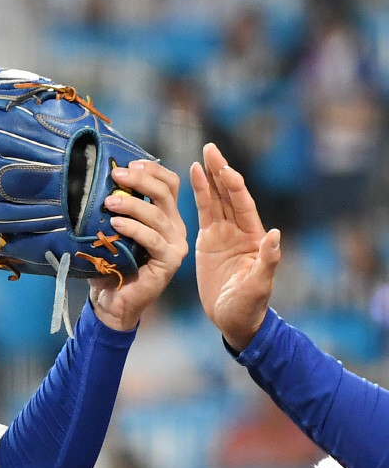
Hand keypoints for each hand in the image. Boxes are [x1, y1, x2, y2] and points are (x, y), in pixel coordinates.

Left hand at [88, 160, 188, 331]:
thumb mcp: (111, 232)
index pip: (168, 184)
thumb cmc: (109, 265)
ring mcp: (174, 245)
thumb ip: (113, 209)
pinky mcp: (169, 262)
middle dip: (141, 179)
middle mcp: (174, 228)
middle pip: (165, 193)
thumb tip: (96, 182)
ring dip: (132, 204)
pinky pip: (153, 239)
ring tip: (109, 202)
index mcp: (165, 216)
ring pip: (157, 215)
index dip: (152, 170)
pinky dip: (134, 229)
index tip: (127, 163)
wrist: (111, 302)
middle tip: (116, 175)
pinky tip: (116, 224)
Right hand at [190, 142, 279, 351]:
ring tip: (199, 157)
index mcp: (253, 238)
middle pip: (228, 195)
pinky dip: (198, 196)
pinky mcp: (208, 242)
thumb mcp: (259, 286)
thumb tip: (274, 234)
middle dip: (219, 171)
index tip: (223, 168)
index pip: (242, 205)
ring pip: (215, 200)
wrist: (233, 319)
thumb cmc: (248, 306)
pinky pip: (203, 214)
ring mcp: (223, 235)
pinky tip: (193, 179)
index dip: (233, 186)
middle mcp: (239, 231)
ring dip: (208, 179)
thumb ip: (267, 260)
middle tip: (210, 149)